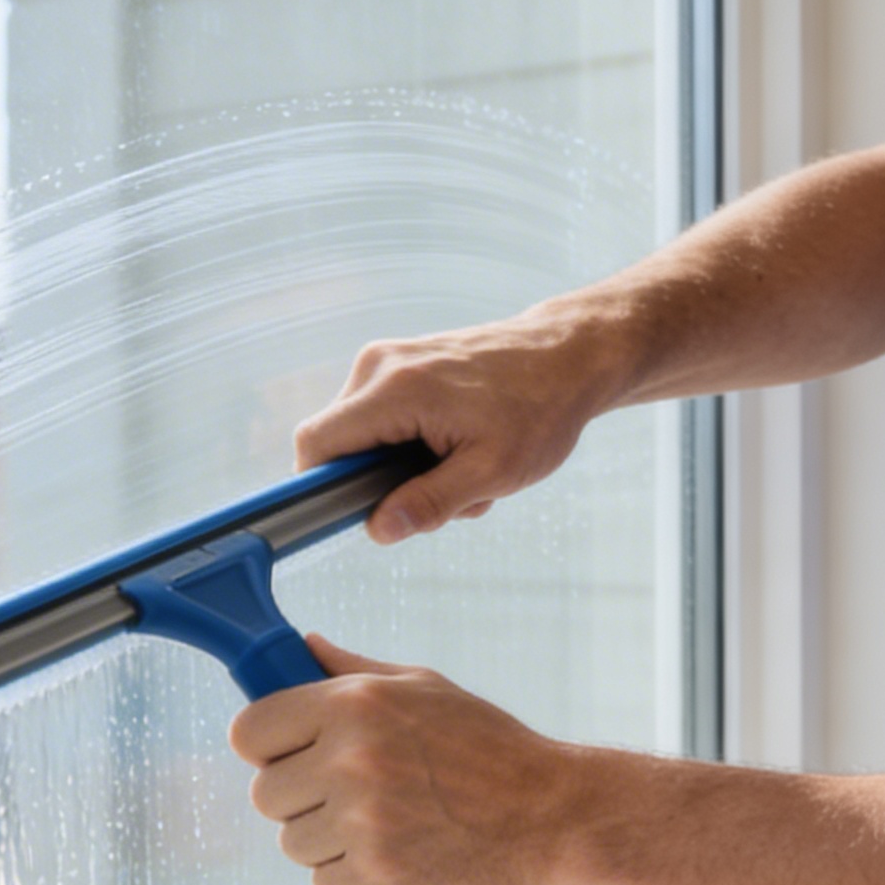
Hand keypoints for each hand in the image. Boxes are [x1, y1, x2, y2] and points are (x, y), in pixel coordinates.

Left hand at [229, 635, 588, 884]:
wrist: (552, 819)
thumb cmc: (491, 750)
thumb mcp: (427, 689)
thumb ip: (354, 671)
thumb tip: (303, 647)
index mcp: (353, 702)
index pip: (249, 731)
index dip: (265, 749)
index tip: (288, 758)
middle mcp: (351, 757)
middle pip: (267, 795)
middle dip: (300, 801)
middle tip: (350, 800)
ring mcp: (363, 819)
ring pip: (293, 844)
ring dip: (326, 846)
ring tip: (383, 830)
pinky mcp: (378, 873)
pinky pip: (325, 884)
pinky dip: (352, 882)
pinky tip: (394, 860)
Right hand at [295, 309, 631, 543]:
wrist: (569, 355)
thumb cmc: (540, 409)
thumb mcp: (491, 472)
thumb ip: (429, 503)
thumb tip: (378, 529)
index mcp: (394, 390)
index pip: (316, 444)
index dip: (322, 488)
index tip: (358, 513)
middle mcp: (380, 366)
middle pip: (341, 446)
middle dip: (383, 485)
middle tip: (447, 495)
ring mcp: (390, 361)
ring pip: (367, 437)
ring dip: (408, 470)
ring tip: (466, 470)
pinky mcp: (404, 364)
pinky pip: (387, 419)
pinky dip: (418, 446)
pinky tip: (462, 449)